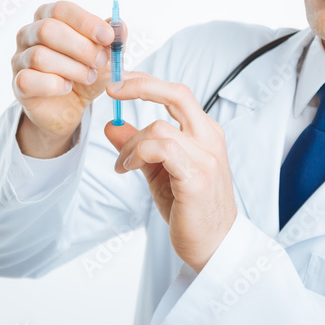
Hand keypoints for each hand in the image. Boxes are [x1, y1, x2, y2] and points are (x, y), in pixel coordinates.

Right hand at [11, 0, 126, 152]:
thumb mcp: (104, 56)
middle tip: (101, 62)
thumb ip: (112, 41)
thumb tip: (120, 25)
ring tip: (89, 76)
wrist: (69, 107)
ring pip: (40, 56)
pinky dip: (53, 85)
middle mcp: (29, 34)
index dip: (86, 21)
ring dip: (72, 68)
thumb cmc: (83, 74)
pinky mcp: (18, 83)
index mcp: (48, 18)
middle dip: (81, 47)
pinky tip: (67, 87)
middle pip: (48, 29)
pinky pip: (28, 80)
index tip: (108, 36)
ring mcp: (20, 58)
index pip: (62, 9)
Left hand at [103, 71, 236, 273]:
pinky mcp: (196, 177)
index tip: (118, 81)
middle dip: (140, 85)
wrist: (213, 244)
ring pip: (159, 127)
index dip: (145, 81)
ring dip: (131, 143)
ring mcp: (206, 157)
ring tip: (122, 163)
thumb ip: (138, 147)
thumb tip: (112, 125)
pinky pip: (162, 149)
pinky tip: (127, 168)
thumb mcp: (158, 172)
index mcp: (204, 132)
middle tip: (112, 90)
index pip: (176, 93)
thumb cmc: (189, 208)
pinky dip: (138, 153)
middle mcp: (209, 138)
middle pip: (176, 93)